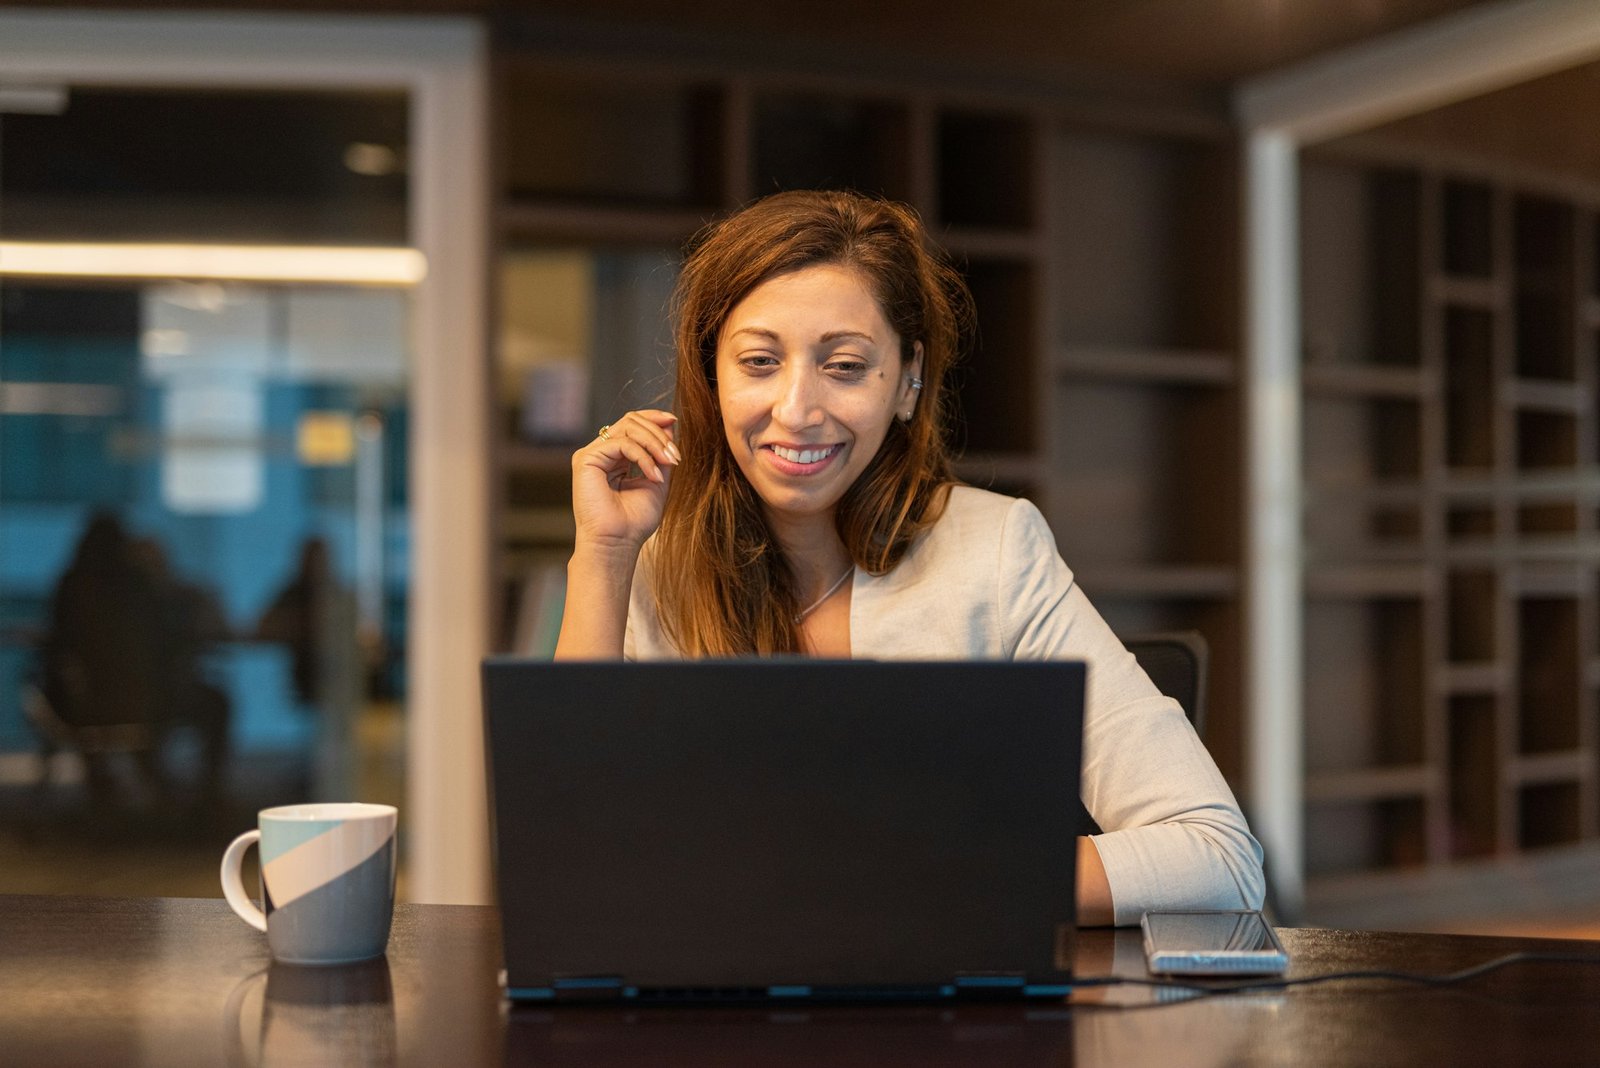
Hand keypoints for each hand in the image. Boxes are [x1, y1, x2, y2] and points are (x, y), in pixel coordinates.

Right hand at [570, 409, 679, 552]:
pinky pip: (622, 444)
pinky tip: (654, 476)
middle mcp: (601, 453)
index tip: (675, 422)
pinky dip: (643, 457)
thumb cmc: (635, 522)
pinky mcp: (586, 459)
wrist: (617, 544)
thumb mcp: (657, 480)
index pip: (632, 424)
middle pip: (630, 420)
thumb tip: (669, 425)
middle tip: (675, 455)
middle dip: (658, 432)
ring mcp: (592, 455)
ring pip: (627, 427)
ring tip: (669, 463)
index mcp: (615, 458)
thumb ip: (661, 455)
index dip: (654, 419)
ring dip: (655, 443)